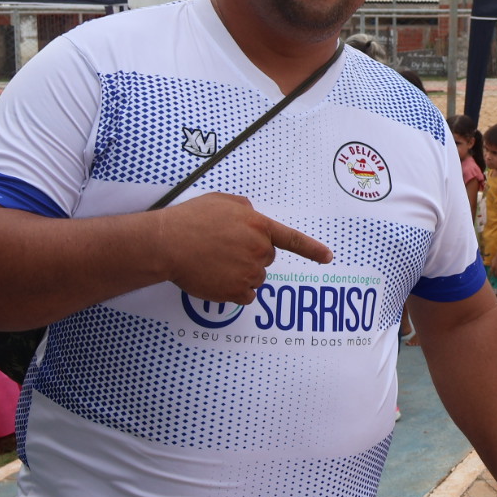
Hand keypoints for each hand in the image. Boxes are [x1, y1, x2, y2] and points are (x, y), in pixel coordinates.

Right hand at [156, 192, 331, 304]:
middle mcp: (259, 250)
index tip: (329, 258)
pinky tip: (215, 277)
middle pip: (266, 259)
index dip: (313, 250)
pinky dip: (233, 290)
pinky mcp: (237, 292)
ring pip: (255, 278)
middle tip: (223, 249)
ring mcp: (249, 273)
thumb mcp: (222, 201)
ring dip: (240, 273)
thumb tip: (252, 216)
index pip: (293, 240)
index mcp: (258, 226)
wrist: (168, 243)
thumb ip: (245, 209)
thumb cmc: (190, 219)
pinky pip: (245, 295)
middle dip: (250, 255)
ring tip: (214, 261)